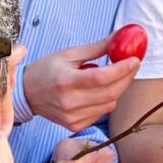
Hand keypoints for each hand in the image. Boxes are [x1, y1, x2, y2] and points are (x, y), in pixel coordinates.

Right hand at [23, 37, 139, 131]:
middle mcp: (69, 102)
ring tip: (112, 77)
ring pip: (109, 104)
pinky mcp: (75, 125)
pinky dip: (106, 101)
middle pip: (110, 93)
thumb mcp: (69, 54)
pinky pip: (101, 113)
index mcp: (65, 81)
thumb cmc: (47, 70)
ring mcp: (72, 117)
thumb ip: (96, 48)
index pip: (101, 77)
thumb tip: (119, 37)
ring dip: (117, 89)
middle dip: (126, 78)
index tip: (135, 59)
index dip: (122, 69)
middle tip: (133, 65)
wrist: (27, 94)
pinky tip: (98, 92)